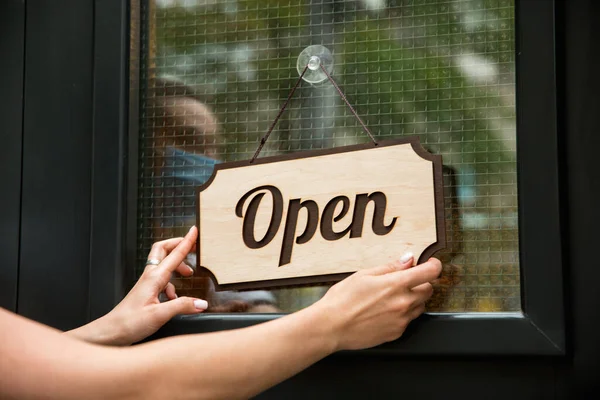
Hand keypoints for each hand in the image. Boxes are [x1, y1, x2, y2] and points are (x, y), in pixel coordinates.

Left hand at [67, 226, 206, 345]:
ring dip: (177, 265)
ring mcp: (147, 284)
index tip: (194, 231)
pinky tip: (175, 297)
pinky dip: (172, 284)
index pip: (174, 254)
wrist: (110, 333)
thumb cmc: (128, 323)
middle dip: (178, 245)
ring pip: (164, 265)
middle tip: (192, 246)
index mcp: (154, 278)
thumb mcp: (159, 316)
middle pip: (163, 250)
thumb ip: (182, 306)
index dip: (186, 241)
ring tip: (189, 274)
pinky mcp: (146, 292)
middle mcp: (150, 277)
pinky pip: (162, 280)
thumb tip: (201, 302)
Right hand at [315, 254, 441, 350]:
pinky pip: (408, 320)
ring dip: (413, 299)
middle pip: (428, 290)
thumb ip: (390, 267)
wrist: (331, 326)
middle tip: (404, 281)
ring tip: (390, 298)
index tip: (431, 264)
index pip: (430, 273)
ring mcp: (402, 320)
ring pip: (420, 306)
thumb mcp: (364, 275)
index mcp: (396, 285)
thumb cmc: (342, 299)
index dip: (434, 266)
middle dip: (421, 283)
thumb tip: (408, 260)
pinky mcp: (396, 333)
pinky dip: (402, 314)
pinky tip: (384, 311)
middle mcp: (404, 303)